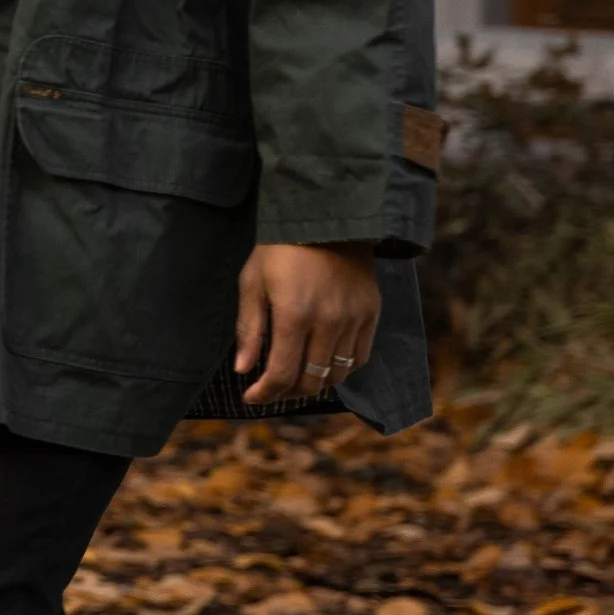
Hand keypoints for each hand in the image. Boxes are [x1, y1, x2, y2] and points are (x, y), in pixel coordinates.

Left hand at [233, 243, 379, 409]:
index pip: (282, 374)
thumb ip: (250, 329)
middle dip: (287, 392)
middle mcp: (328, 323)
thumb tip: (242, 370)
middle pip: (311, 381)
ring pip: (337, 374)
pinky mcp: (371, 313)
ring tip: (297, 376)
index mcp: (294, 315)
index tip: (251, 397)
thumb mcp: (253, 282)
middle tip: (272, 387)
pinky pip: (359, 358)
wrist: (326, 217)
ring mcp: (353, 319)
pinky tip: (324, 362)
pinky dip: (341, 368)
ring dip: (315, 383)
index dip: (265, 393)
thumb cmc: (281, 249)